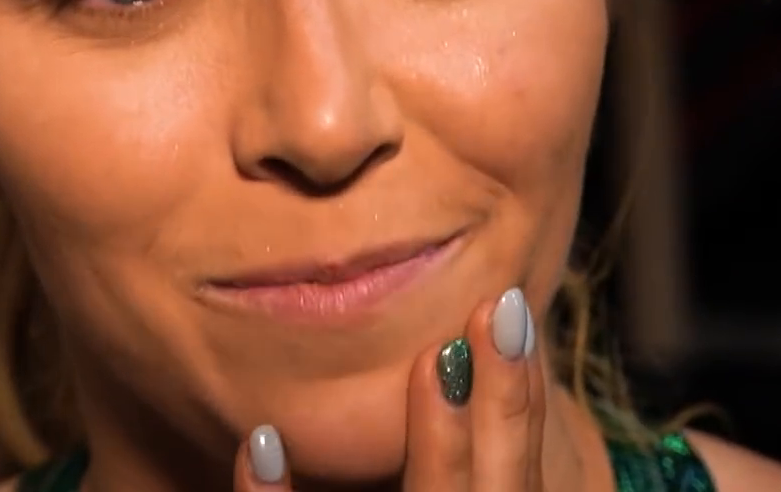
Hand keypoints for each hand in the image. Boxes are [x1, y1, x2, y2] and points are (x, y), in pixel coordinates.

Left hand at [233, 287, 545, 490]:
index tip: (511, 306)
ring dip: (436, 444)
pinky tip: (262, 441)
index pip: (512, 476)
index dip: (518, 401)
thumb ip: (444, 451)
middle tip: (496, 307)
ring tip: (433, 362)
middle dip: (499, 407)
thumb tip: (440, 341)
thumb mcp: (431, 486)